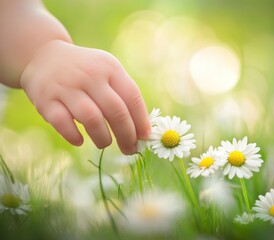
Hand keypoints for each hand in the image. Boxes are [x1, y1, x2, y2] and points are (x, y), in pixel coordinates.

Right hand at [20, 40, 149, 153]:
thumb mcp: (107, 72)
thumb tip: (142, 130)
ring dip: (103, 138)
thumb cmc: (86, 72)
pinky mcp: (46, 99)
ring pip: (92, 118)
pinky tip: (80, 140)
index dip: (141, 121)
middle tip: (130, 150)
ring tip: (104, 143)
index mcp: (110, 68)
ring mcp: (67, 87)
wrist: (45, 56)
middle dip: (127, 135)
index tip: (145, 138)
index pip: (132, 97)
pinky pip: (63, 123)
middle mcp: (90, 75)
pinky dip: (74, 136)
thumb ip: (124, 95)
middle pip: (116, 111)